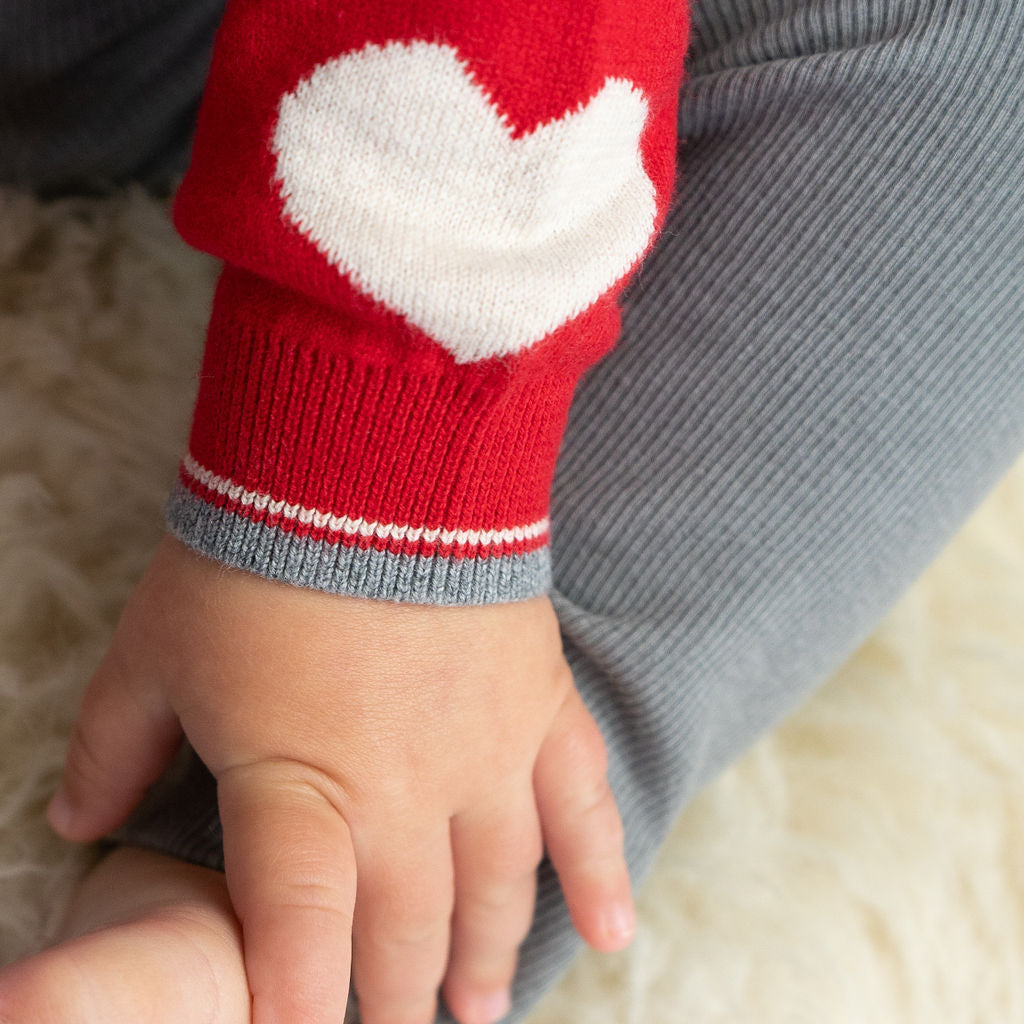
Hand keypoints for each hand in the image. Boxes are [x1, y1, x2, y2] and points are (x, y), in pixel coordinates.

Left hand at [48, 534, 634, 1023]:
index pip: (298, 943)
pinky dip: (601, 876)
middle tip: (395, 1023)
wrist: (372, 461)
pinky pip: (583, 807)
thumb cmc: (256, 559)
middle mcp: (405, 797)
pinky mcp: (540, 709)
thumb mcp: (156, 655)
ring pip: (497, 890)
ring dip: (486, 959)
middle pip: (405, 932)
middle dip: (394, 993)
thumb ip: (112, 749)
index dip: (298, 1010)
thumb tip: (71, 821)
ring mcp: (487, 757)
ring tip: (479, 1009)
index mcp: (300, 792)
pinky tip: (614, 934)